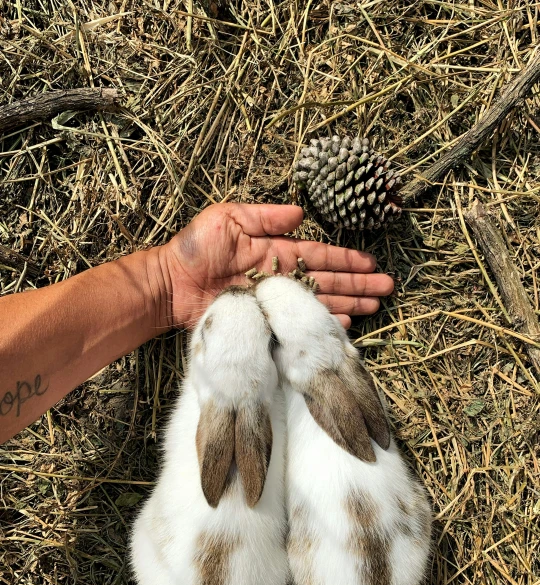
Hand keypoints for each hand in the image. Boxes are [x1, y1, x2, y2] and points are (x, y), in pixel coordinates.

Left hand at [161, 203, 393, 328]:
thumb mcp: (227, 219)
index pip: (320, 256)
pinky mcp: (263, 321)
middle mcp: (280, 278)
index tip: (372, 265)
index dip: (347, 260)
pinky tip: (344, 324)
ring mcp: (273, 302)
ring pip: (319, 303)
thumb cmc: (194, 249)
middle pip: (328, 281)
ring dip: (348, 304)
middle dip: (358, 284)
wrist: (170, 283)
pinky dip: (320, 323)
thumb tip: (300, 213)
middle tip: (387, 289)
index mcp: (275, 252)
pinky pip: (296, 324)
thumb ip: (263, 217)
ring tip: (375, 306)